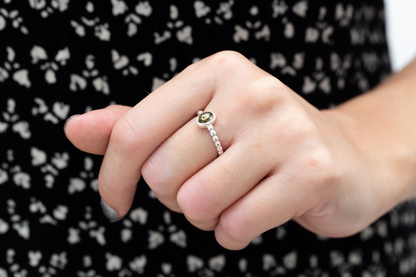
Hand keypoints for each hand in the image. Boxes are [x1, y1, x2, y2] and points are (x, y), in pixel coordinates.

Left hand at [65, 51, 409, 249]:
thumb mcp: (197, 122)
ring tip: (234, 197)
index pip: (133, 132)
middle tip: (206, 187)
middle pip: (162, 174)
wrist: (347, 154)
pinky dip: (233, 233)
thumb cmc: (260, 141)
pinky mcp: (312, 170)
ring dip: (205, 216)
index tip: (116, 201)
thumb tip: (75, 129)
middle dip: (175, 197)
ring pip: (197, 203)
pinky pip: (236, 226)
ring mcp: (285, 129)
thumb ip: (136, 125)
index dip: (112, 176)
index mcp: (215, 73)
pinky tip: (255, 213)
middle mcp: (250, 91)